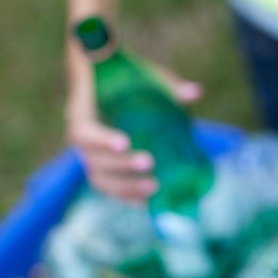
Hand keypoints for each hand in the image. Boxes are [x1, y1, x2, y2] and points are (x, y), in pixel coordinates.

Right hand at [66, 64, 202, 201]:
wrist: (110, 79)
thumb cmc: (126, 76)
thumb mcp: (146, 75)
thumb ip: (166, 83)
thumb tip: (195, 93)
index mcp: (83, 113)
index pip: (83, 131)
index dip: (101, 140)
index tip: (125, 142)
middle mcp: (82, 139)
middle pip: (92, 160)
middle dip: (120, 166)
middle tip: (149, 163)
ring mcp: (91, 156)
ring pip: (100, 179)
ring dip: (124, 188)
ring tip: (154, 187)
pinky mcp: (104, 167)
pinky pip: (110, 187)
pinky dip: (126, 197)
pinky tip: (147, 203)